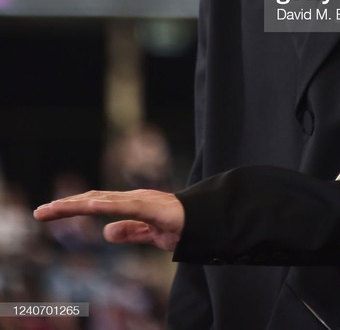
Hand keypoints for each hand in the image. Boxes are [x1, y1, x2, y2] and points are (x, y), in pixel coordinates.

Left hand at [33, 188, 183, 251]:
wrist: (206, 221)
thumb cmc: (181, 226)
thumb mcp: (149, 234)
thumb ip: (131, 232)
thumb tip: (106, 233)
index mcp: (131, 204)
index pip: (96, 204)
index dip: (73, 206)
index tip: (50, 212)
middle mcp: (131, 197)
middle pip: (93, 200)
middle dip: (66, 206)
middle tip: (39, 212)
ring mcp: (139, 199)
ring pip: (102, 200)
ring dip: (75, 205)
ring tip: (53, 209)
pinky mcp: (150, 206)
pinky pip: (123, 206)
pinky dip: (105, 205)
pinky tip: (89, 207)